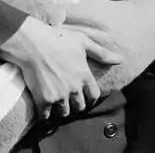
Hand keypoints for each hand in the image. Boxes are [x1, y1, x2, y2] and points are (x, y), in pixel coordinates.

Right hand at [0, 16, 121, 118]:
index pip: (93, 96)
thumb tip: (121, 59)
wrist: (33, 44)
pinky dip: (45, 114)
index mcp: (85, 75)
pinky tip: (43, 108)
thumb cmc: (58, 39)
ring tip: (56, 102)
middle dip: (75, 104)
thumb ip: (102, 53)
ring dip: (61, 109)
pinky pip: (47, 116)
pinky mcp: (44, 100)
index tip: (84, 96)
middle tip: (68, 99)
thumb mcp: (83, 42)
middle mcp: (74, 88)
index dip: (89, 97)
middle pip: (79, 106)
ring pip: (64, 112)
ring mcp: (59, 95)